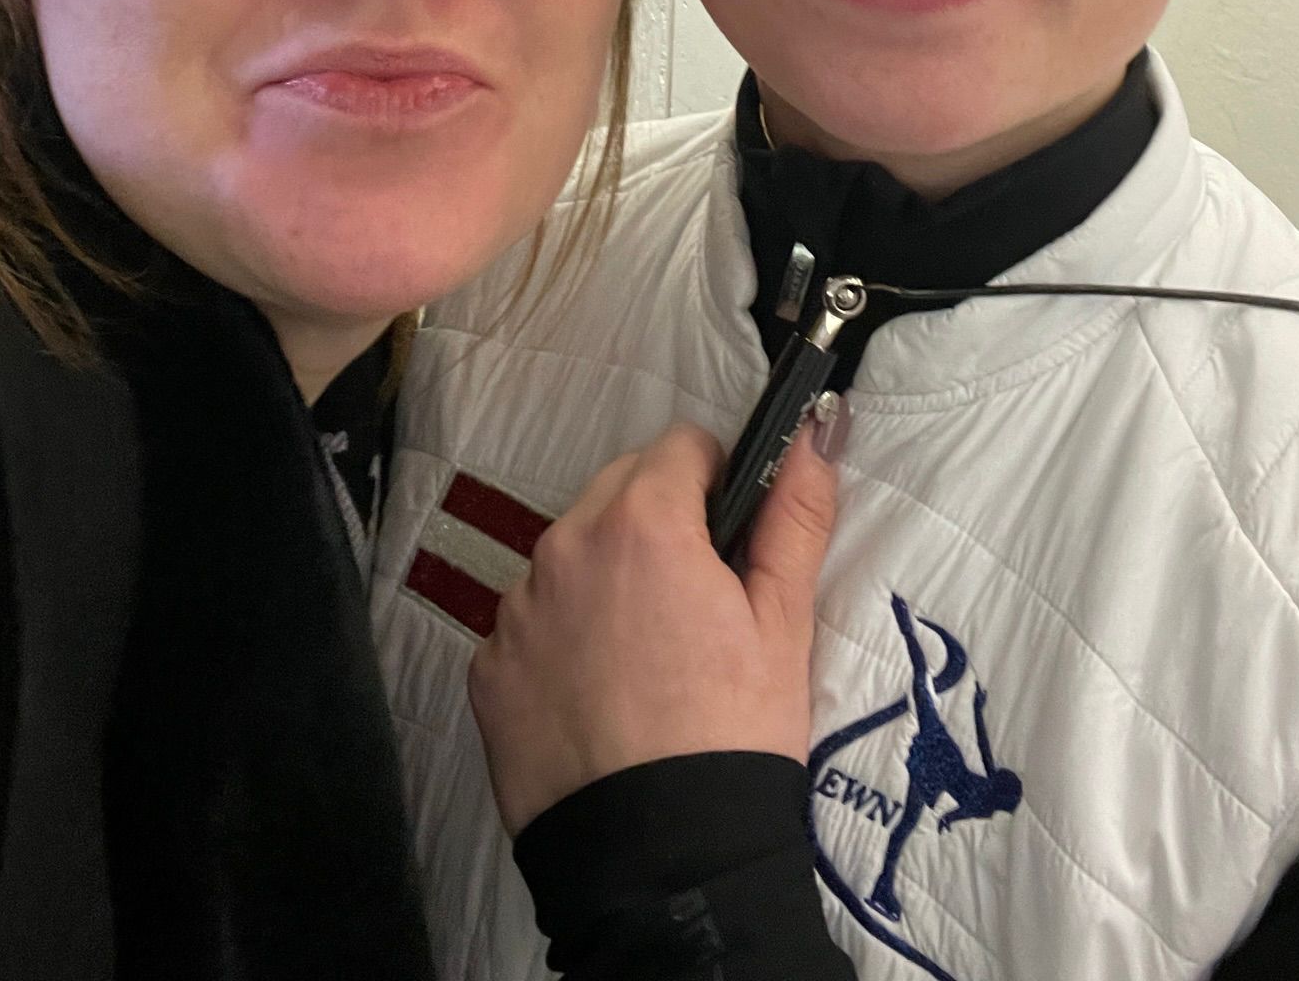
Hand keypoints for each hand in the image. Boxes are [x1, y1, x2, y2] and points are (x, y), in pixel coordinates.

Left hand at [468, 420, 836, 834]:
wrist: (663, 861)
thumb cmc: (733, 734)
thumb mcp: (783, 621)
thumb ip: (795, 515)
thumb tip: (811, 437)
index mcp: (642, 523)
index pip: (681, 447)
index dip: (715, 482)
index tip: (729, 536)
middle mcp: (564, 547)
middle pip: (618, 491)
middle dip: (658, 523)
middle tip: (696, 601)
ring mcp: (516, 610)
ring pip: (570, 555)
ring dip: (605, 578)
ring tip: (648, 658)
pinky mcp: (487, 668)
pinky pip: (530, 624)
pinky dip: (561, 641)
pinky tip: (600, 696)